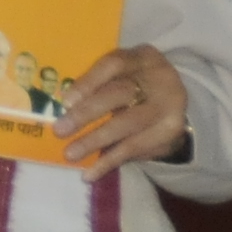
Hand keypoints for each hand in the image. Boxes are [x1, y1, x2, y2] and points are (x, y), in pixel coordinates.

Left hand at [56, 44, 189, 176]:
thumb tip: (59, 105)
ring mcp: (169, 106)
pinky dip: (109, 161)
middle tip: (60, 130)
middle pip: (121, 94)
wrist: (172, 103)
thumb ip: (96, 83)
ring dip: (95, 141)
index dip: (89, 82)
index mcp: (142, 57)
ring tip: (70, 154)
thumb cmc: (133, 84)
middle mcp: (160, 78)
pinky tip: (89, 173)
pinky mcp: (169, 133)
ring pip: (128, 124)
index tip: (65, 101)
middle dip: (87, 113)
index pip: (114, 64)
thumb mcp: (120, 75)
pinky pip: (135, 148)